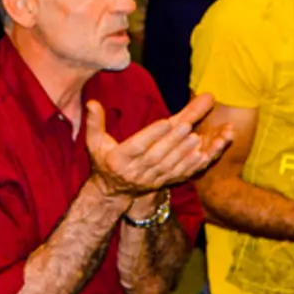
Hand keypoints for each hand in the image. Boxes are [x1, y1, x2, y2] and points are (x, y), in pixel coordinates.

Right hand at [86, 92, 231, 197]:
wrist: (112, 191)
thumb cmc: (103, 160)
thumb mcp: (94, 142)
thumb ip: (94, 122)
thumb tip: (92, 102)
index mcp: (119, 159)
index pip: (136, 146)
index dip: (151, 135)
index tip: (165, 121)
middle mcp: (135, 171)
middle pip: (157, 155)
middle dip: (173, 140)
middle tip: (188, 125)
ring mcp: (151, 179)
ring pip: (170, 166)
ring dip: (184, 152)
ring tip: (197, 137)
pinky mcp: (163, 183)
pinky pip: (179, 175)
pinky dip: (191, 166)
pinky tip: (202, 154)